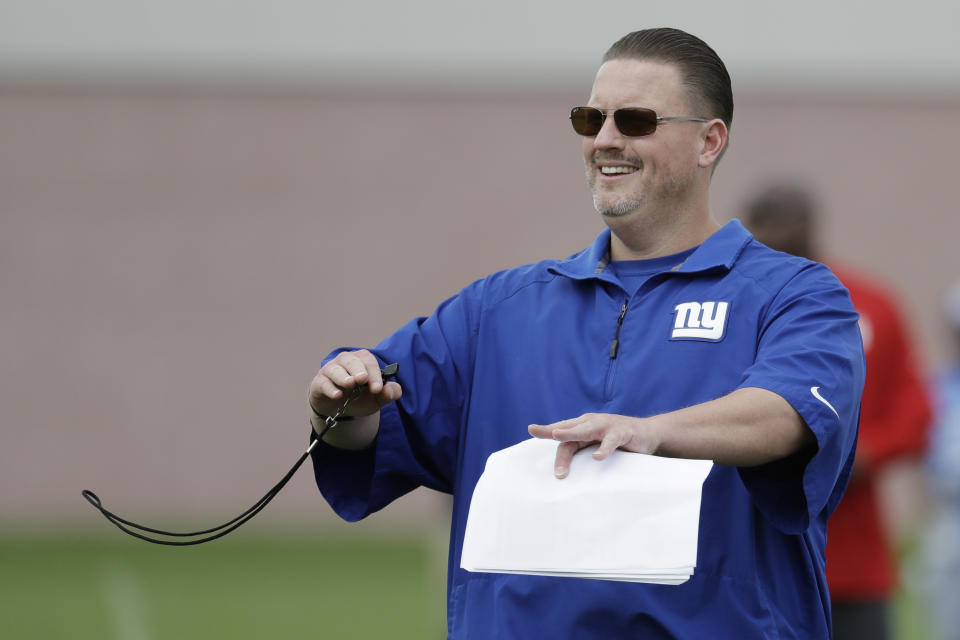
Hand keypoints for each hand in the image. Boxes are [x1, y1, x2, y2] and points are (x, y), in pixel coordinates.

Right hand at [308, 350, 401, 417]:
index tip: (378, 389)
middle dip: (358, 369)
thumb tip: (392, 390)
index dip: (374, 374)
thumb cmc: (359, 397)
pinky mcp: (319, 383)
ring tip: (350, 383)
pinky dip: (330, 388)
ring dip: (343, 376)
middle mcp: (345, 362)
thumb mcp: (377, 398)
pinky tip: (337, 395)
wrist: (339, 410)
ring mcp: (330, 371)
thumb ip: (388, 394)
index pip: (369, 362)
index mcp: (362, 361)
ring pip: (335, 369)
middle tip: (363, 379)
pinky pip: (323, 383)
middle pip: (351, 360)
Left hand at [528, 413, 659, 478]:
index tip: (531, 430)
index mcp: (584, 426)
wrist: (648, 433)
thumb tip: (560, 473)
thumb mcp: (596, 445)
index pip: (562, 429)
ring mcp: (607, 426)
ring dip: (571, 432)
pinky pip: (611, 440)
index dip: (546, 430)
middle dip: (552, 431)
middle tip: (535, 432)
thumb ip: (581, 453)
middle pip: (569, 428)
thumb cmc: (617, 441)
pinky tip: (597, 457)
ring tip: (557, 435)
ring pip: (585, 429)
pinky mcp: (622, 432)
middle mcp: (592, 423)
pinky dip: (604, 448)